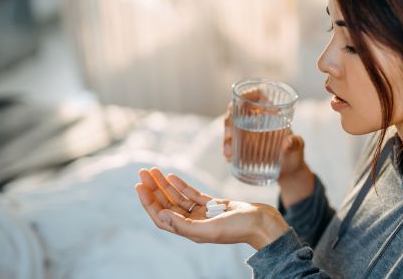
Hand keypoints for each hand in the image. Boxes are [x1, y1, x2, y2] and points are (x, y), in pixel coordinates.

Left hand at [135, 167, 289, 249]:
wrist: (263, 223)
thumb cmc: (240, 228)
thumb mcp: (211, 229)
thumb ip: (185, 225)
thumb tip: (161, 216)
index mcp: (190, 231)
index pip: (161, 216)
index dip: (148, 202)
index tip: (139, 186)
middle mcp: (194, 223)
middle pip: (167, 204)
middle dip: (154, 188)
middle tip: (142, 172)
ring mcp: (203, 214)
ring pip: (178, 197)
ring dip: (165, 184)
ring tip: (153, 170)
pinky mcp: (214, 205)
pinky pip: (192, 194)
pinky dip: (182, 185)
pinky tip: (172, 176)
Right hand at [223, 89, 307, 180]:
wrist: (289, 172)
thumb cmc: (295, 154)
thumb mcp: (298, 148)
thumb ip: (296, 144)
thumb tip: (288, 142)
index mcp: (270, 112)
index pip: (257, 94)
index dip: (249, 94)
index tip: (244, 102)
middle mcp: (256, 119)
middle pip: (237, 110)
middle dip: (230, 121)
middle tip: (231, 136)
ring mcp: (247, 132)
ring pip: (231, 127)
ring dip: (227, 137)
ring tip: (229, 153)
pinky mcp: (242, 145)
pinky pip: (230, 143)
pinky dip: (228, 149)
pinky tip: (228, 157)